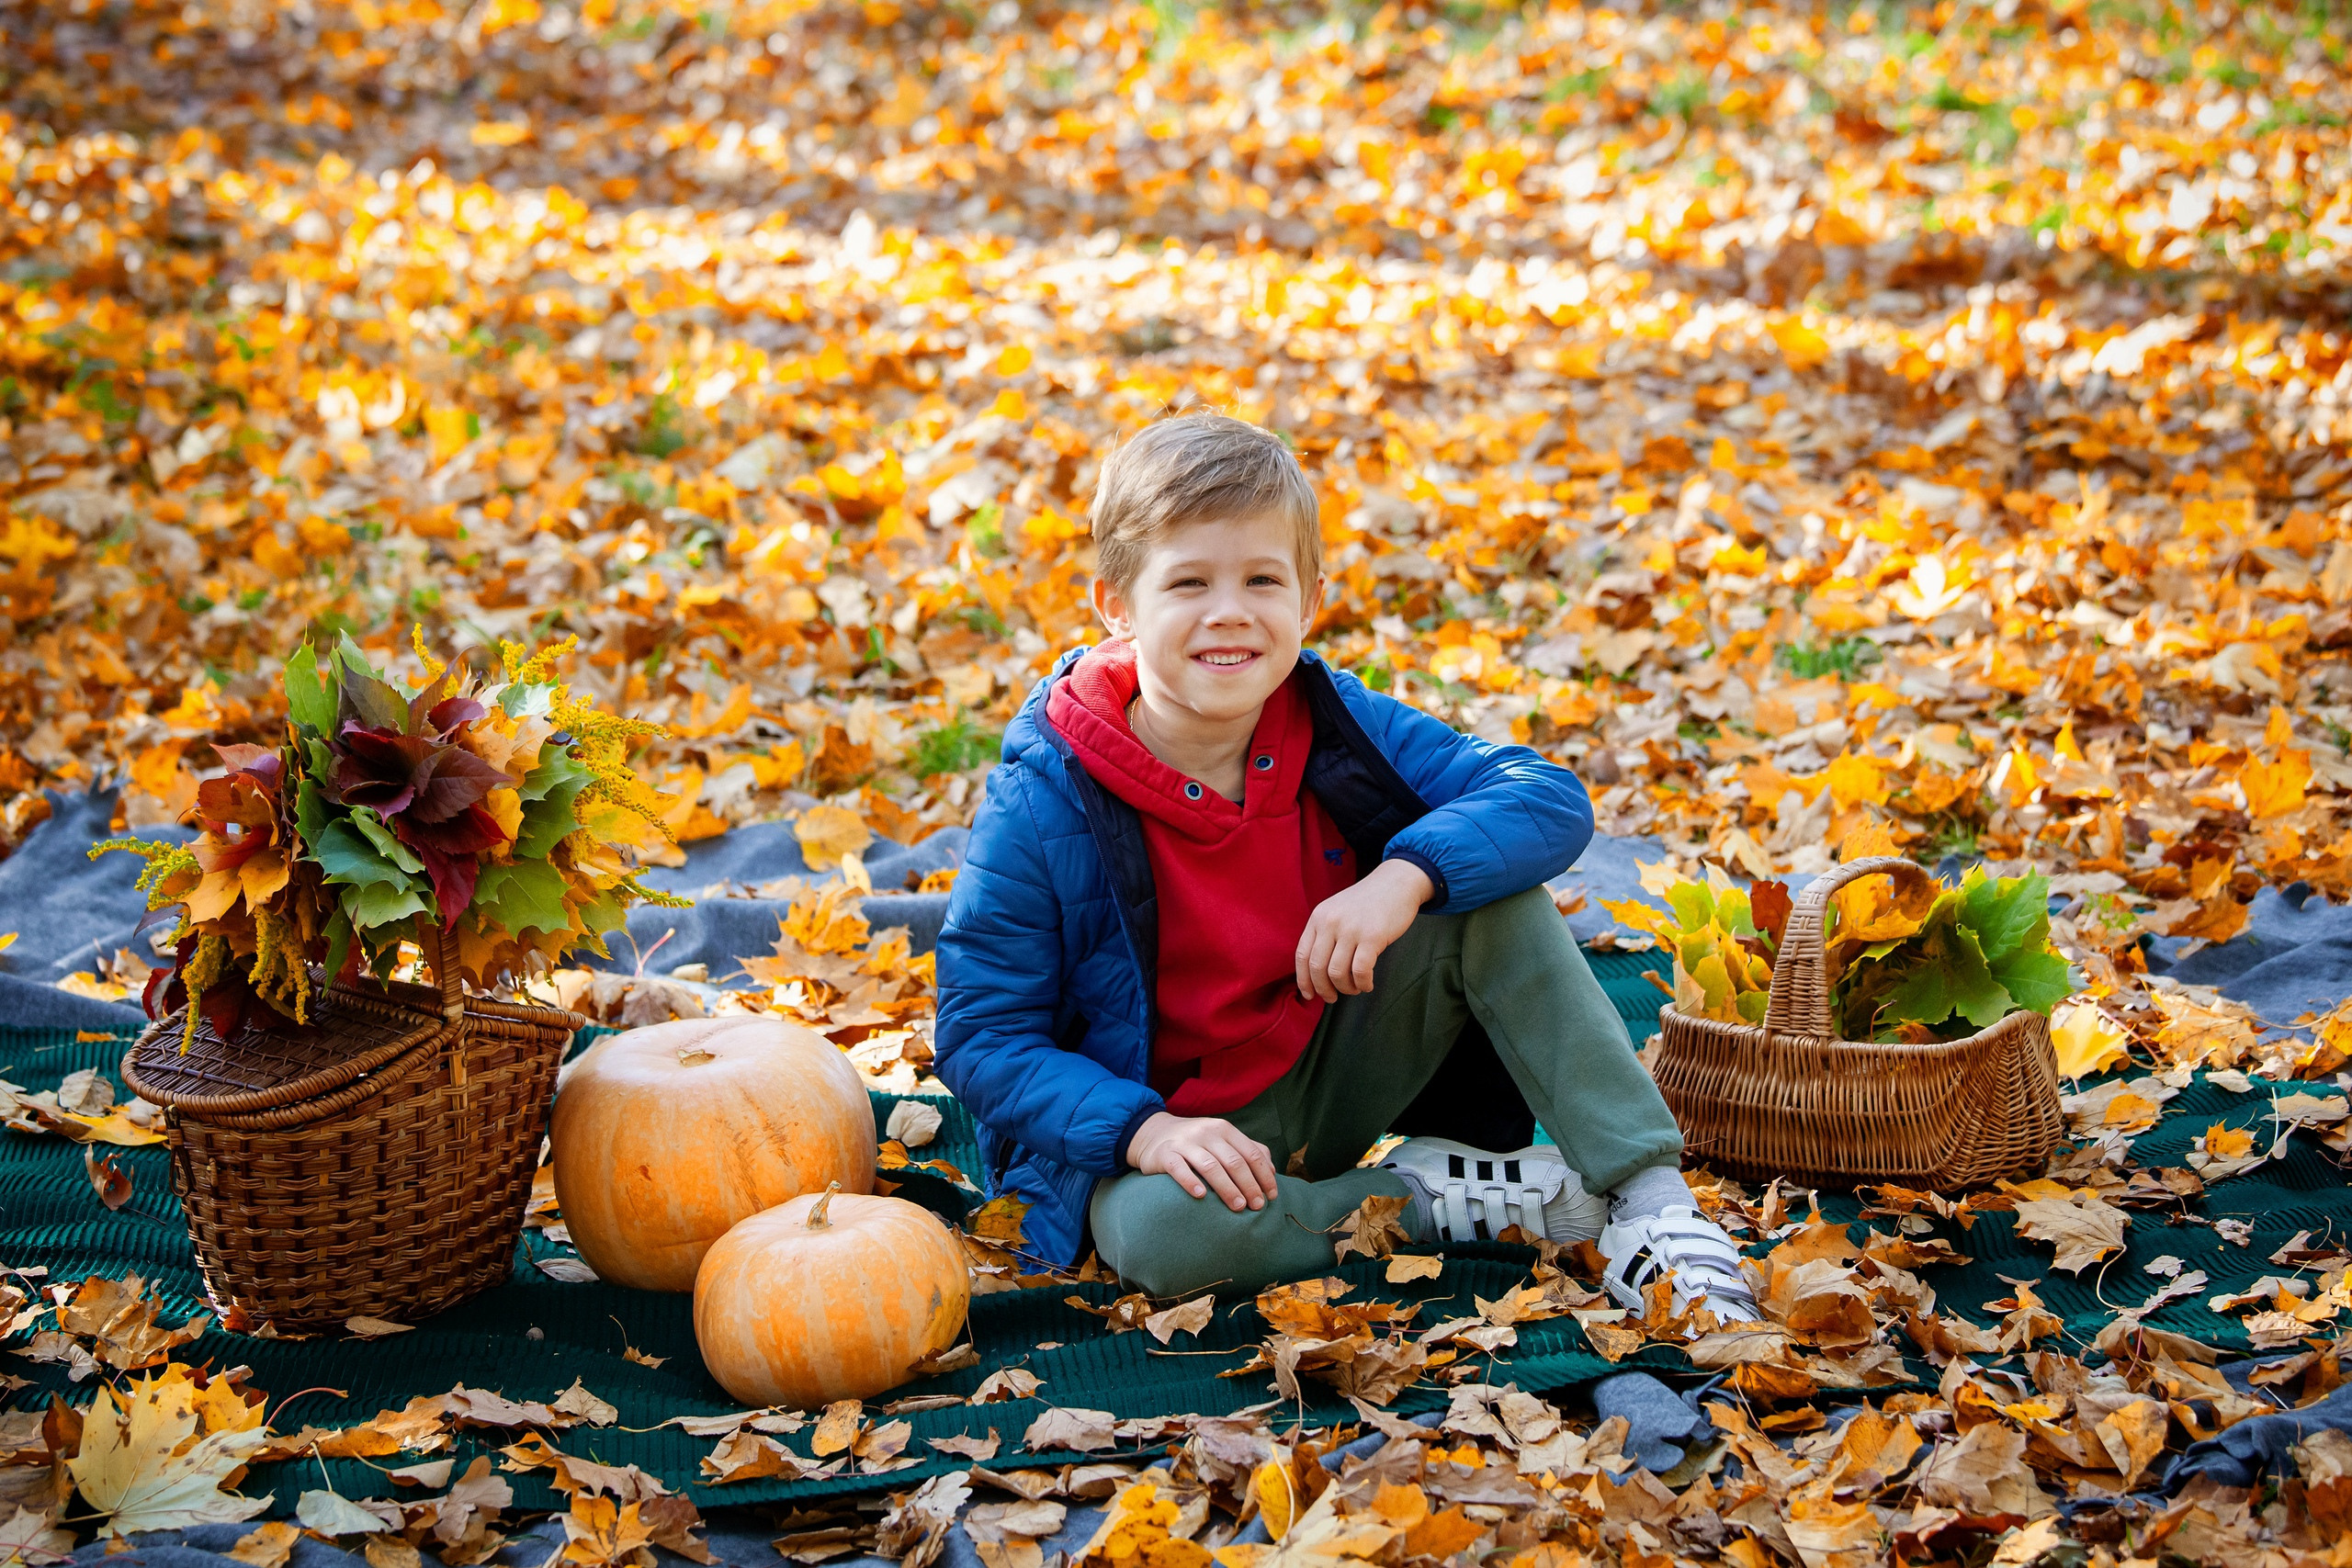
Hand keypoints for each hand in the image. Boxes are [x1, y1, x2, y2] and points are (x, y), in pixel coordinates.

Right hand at [1127, 1112, 1279, 1211]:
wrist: (1153, 1133)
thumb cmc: (1195, 1142)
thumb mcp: (1221, 1139)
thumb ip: (1247, 1150)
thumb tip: (1272, 1170)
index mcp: (1224, 1129)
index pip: (1251, 1153)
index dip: (1264, 1175)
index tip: (1271, 1196)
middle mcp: (1206, 1133)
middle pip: (1234, 1161)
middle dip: (1249, 1185)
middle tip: (1256, 1206)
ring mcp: (1185, 1142)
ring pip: (1210, 1166)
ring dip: (1227, 1188)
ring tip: (1238, 1207)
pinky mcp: (1165, 1154)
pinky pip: (1179, 1168)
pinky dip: (1191, 1182)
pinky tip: (1201, 1196)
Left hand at [1295, 858, 1433, 1002]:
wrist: (1397, 882)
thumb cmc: (1368, 903)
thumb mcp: (1337, 911)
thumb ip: (1325, 934)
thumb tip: (1317, 973)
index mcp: (1318, 917)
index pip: (1302, 955)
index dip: (1304, 980)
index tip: (1309, 995)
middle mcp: (1330, 922)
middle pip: (1317, 968)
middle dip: (1324, 989)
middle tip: (1333, 998)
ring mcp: (1351, 929)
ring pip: (1337, 973)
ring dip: (1346, 988)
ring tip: (1355, 988)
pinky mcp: (1372, 936)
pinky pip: (1360, 971)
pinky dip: (1363, 984)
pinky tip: (1367, 984)